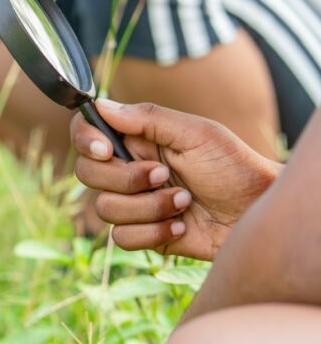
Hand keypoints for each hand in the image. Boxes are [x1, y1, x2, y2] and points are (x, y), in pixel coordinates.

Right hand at [71, 100, 280, 259]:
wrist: (257, 212)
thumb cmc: (234, 167)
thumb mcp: (197, 133)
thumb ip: (148, 118)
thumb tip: (100, 104)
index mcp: (136, 140)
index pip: (86, 133)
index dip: (85, 140)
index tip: (106, 149)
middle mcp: (128, 170)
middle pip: (87, 174)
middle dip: (126, 179)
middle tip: (164, 174)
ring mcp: (133, 203)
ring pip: (105, 208)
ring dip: (148, 207)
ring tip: (184, 201)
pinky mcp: (143, 233)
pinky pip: (121, 238)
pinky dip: (154, 232)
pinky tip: (182, 225)